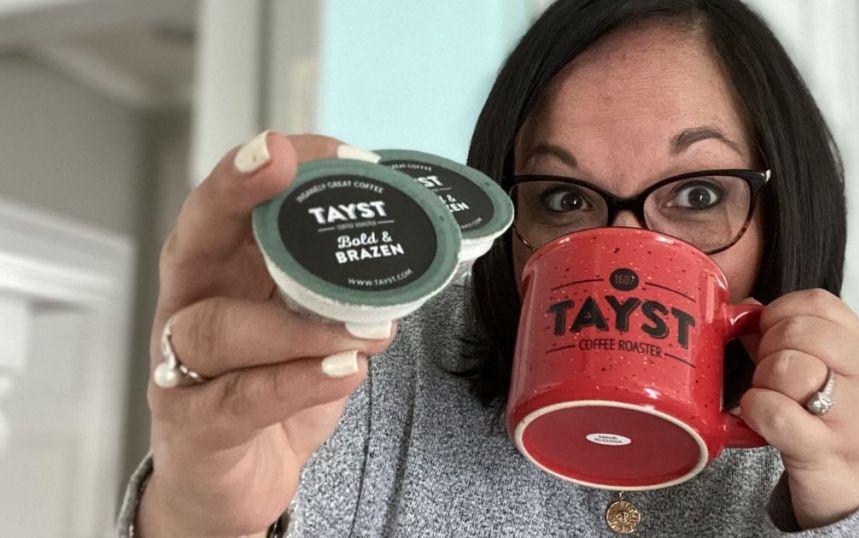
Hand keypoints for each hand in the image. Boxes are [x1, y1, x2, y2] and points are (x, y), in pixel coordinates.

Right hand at [138, 133, 395, 536]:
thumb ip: (344, 290)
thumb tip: (418, 252)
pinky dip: (296, 383)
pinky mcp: (197, 427)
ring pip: (220, 328)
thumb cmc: (272, 387)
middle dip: (235, 192)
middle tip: (281, 162)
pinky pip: (240, 400)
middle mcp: (193, 306)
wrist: (234, 478)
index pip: (236, 203)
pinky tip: (343, 374)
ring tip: (366, 330)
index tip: (335, 150)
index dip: (274, 168)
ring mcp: (181, 368)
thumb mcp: (310, 326)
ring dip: (299, 322)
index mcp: (224, 271)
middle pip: (196, 237)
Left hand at [740, 289, 858, 529]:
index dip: (780, 313)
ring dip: (762, 382)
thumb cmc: (841, 430)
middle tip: (769, 375)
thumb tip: (743, 312)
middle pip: (797, 331)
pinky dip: (755, 411)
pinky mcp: (825, 451)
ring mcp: (850, 416)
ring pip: (787, 367)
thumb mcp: (833, 377)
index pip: (818, 303)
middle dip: (768, 348)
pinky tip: (761, 419)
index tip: (770, 336)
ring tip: (772, 400)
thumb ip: (791, 342)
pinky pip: (775, 411)